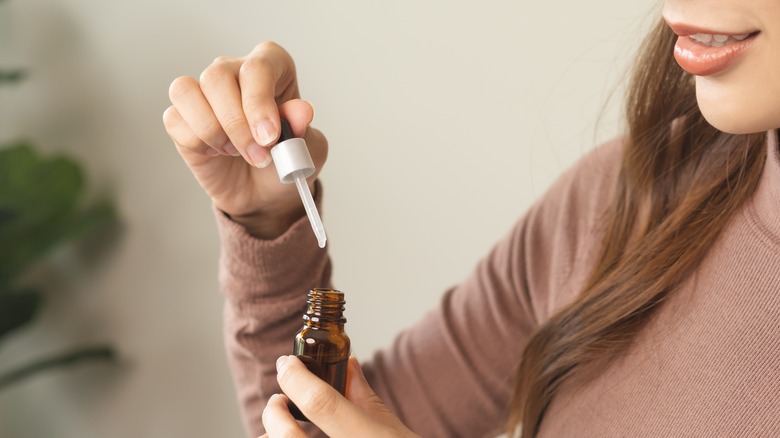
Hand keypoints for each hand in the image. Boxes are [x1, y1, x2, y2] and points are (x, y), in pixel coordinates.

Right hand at [162, 42, 327, 237]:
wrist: (265, 193)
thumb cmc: (287, 161)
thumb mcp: (309, 149)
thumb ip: (304, 128)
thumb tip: (302, 110)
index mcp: (271, 68)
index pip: (258, 67)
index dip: (259, 102)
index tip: (269, 137)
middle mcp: (234, 71)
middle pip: (217, 77)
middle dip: (237, 125)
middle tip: (259, 156)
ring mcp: (204, 92)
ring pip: (188, 92)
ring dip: (213, 132)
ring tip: (235, 151)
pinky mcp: (181, 116)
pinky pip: (175, 120)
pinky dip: (197, 143)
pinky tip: (215, 152)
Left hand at [259, 355, 419, 437]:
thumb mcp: (393, 430)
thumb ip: (364, 398)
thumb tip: (348, 364)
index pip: (320, 403)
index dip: (297, 379)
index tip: (288, 364)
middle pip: (287, 434)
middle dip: (274, 412)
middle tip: (278, 400)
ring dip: (274, 435)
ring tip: (282, 427)